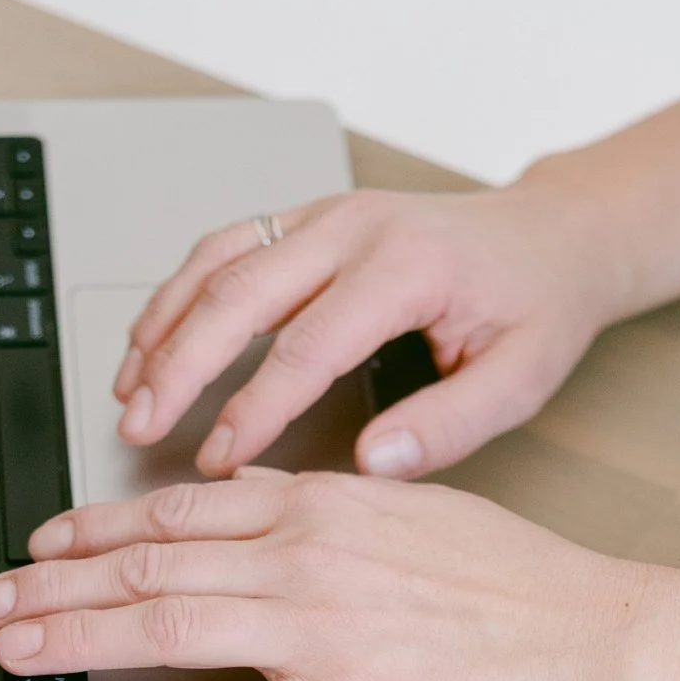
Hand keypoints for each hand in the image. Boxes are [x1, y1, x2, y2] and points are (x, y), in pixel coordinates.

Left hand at [0, 471, 679, 680]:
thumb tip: (260, 512)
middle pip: (148, 563)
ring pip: (168, 625)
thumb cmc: (519, 587)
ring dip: (78, 641)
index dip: (93, 529)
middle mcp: (305, 559)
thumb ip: (328, 514)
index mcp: (320, 509)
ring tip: (14, 657)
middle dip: (51, 584)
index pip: (178, 511)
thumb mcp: (414, 514)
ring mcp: (320, 632)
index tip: (42, 544)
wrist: (591, 639)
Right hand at [113, 183, 618, 482]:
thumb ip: (448, 426)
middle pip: (239, 291)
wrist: (551, 236)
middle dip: (179, 363)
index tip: (219, 461)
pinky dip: (179, 293)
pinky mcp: (309, 219)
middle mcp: (356, 227)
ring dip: (164, 325)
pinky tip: (152, 341)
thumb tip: (372, 467)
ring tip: (128, 390)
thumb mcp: (519, 379)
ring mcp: (326, 214)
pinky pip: (227, 247)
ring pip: (220, 261)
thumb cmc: (536, 306)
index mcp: (405, 266)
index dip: (253, 408)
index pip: (306, 346)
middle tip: (140, 424)